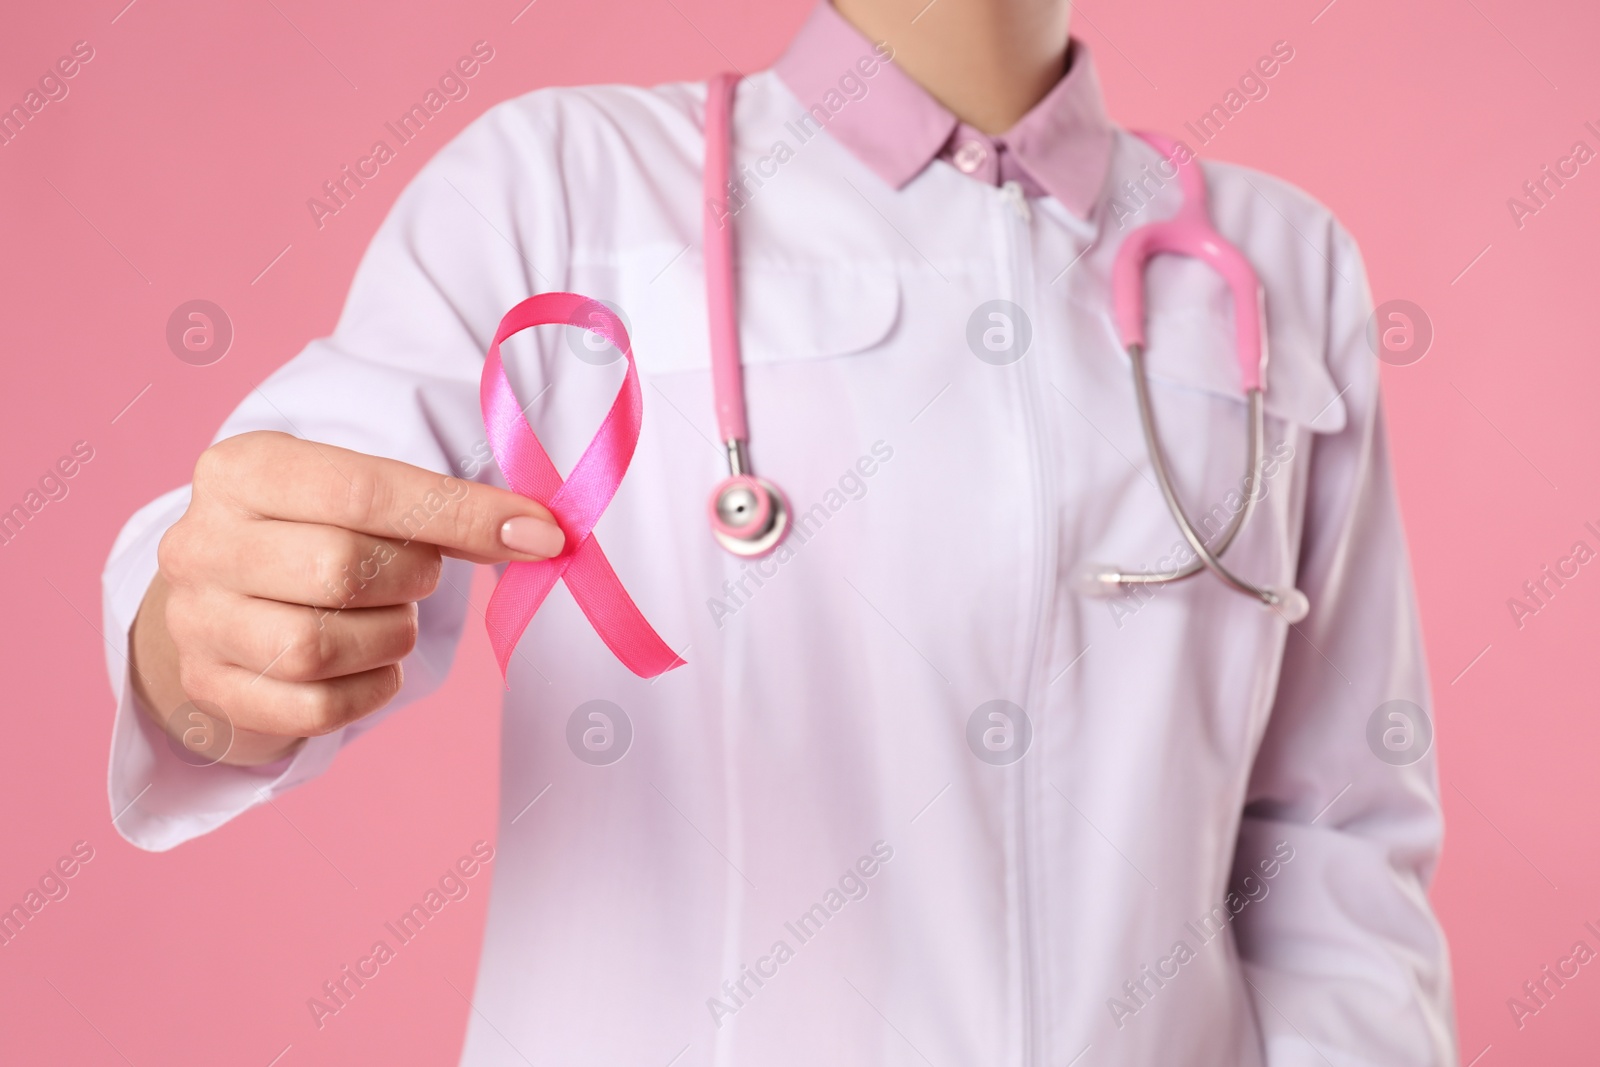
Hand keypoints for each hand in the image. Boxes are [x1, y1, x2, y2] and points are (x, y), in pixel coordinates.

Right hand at [129, 431, 563, 765]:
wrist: (224, 597)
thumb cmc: (315, 533)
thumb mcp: (360, 495)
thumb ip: (442, 506)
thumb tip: (542, 535)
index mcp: (241, 470)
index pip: (364, 489)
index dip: (463, 513)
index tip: (540, 533)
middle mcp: (201, 543)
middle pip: (337, 569)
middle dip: (409, 578)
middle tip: (419, 576)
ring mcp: (196, 622)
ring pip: (316, 648)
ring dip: (387, 637)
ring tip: (391, 618)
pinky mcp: (211, 691)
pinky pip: (313, 710)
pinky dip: (368, 692)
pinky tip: (373, 665)